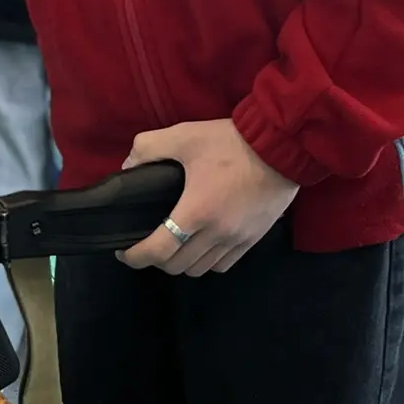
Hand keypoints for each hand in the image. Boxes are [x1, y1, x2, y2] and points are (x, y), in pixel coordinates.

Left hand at [118, 119, 298, 275]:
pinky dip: (208, 261)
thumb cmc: (230, 143)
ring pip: (201, 268)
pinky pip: (224, 264)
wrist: (280, 147)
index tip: (124, 252)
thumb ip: (149, 147)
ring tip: (174, 244)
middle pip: (178, 266)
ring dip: (183, 262)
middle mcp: (216, 233)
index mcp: (196, 212)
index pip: (159, 251)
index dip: (136, 257)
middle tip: (148, 243)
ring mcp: (237, 239)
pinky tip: (202, 245)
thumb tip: (128, 166)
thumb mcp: (184, 135)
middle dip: (157, 259)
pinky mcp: (253, 239)